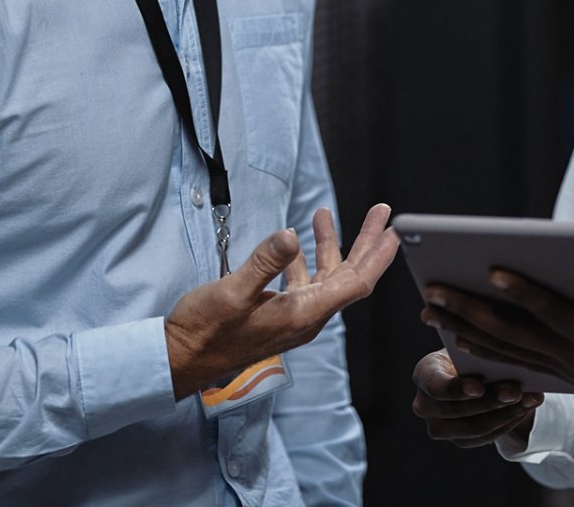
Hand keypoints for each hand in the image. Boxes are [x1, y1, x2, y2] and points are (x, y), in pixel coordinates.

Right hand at [166, 203, 398, 398]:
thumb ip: (263, 262)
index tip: (393, 231)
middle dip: (366, 243)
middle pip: (348, 277)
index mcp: (304, 314)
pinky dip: (304, 259)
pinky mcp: (276, 315)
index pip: (355, 283)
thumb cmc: (205, 331)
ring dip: (329, 245)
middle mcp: (306, 317)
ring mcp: (292, 317)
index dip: (377, 256)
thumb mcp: (232, 292)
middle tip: (380, 213)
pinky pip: (302, 283)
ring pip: (324, 277)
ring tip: (324, 213)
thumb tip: (290, 235)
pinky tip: (294, 242)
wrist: (180, 360)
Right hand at [411, 349, 542, 448]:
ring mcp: (440, 427)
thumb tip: (502, 359)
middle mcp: (425, 405)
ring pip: (475, 428)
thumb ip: (478, 354)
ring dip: (506, 413)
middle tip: (516, 391)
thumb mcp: (470, 348)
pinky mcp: (460, 440)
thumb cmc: (471, 353)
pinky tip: (526, 408)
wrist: (473, 372)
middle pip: (458, 410)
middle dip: (491, 401)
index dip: (457, 389)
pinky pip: (486, 437)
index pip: (436, 385)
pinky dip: (508, 422)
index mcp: (424, 374)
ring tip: (530, 399)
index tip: (479, 388)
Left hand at [422, 272, 573, 455]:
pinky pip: (513, 361)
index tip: (494, 269)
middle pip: (511, 331)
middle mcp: (571, 356)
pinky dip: (483, 349)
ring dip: (464, 327)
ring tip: (430, 309)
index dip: (524, 292)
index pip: (552, 313)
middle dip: (469, 310)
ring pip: (504, 346)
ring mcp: (562, 366)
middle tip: (431, 290)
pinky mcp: (560, 372)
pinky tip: (459, 338)